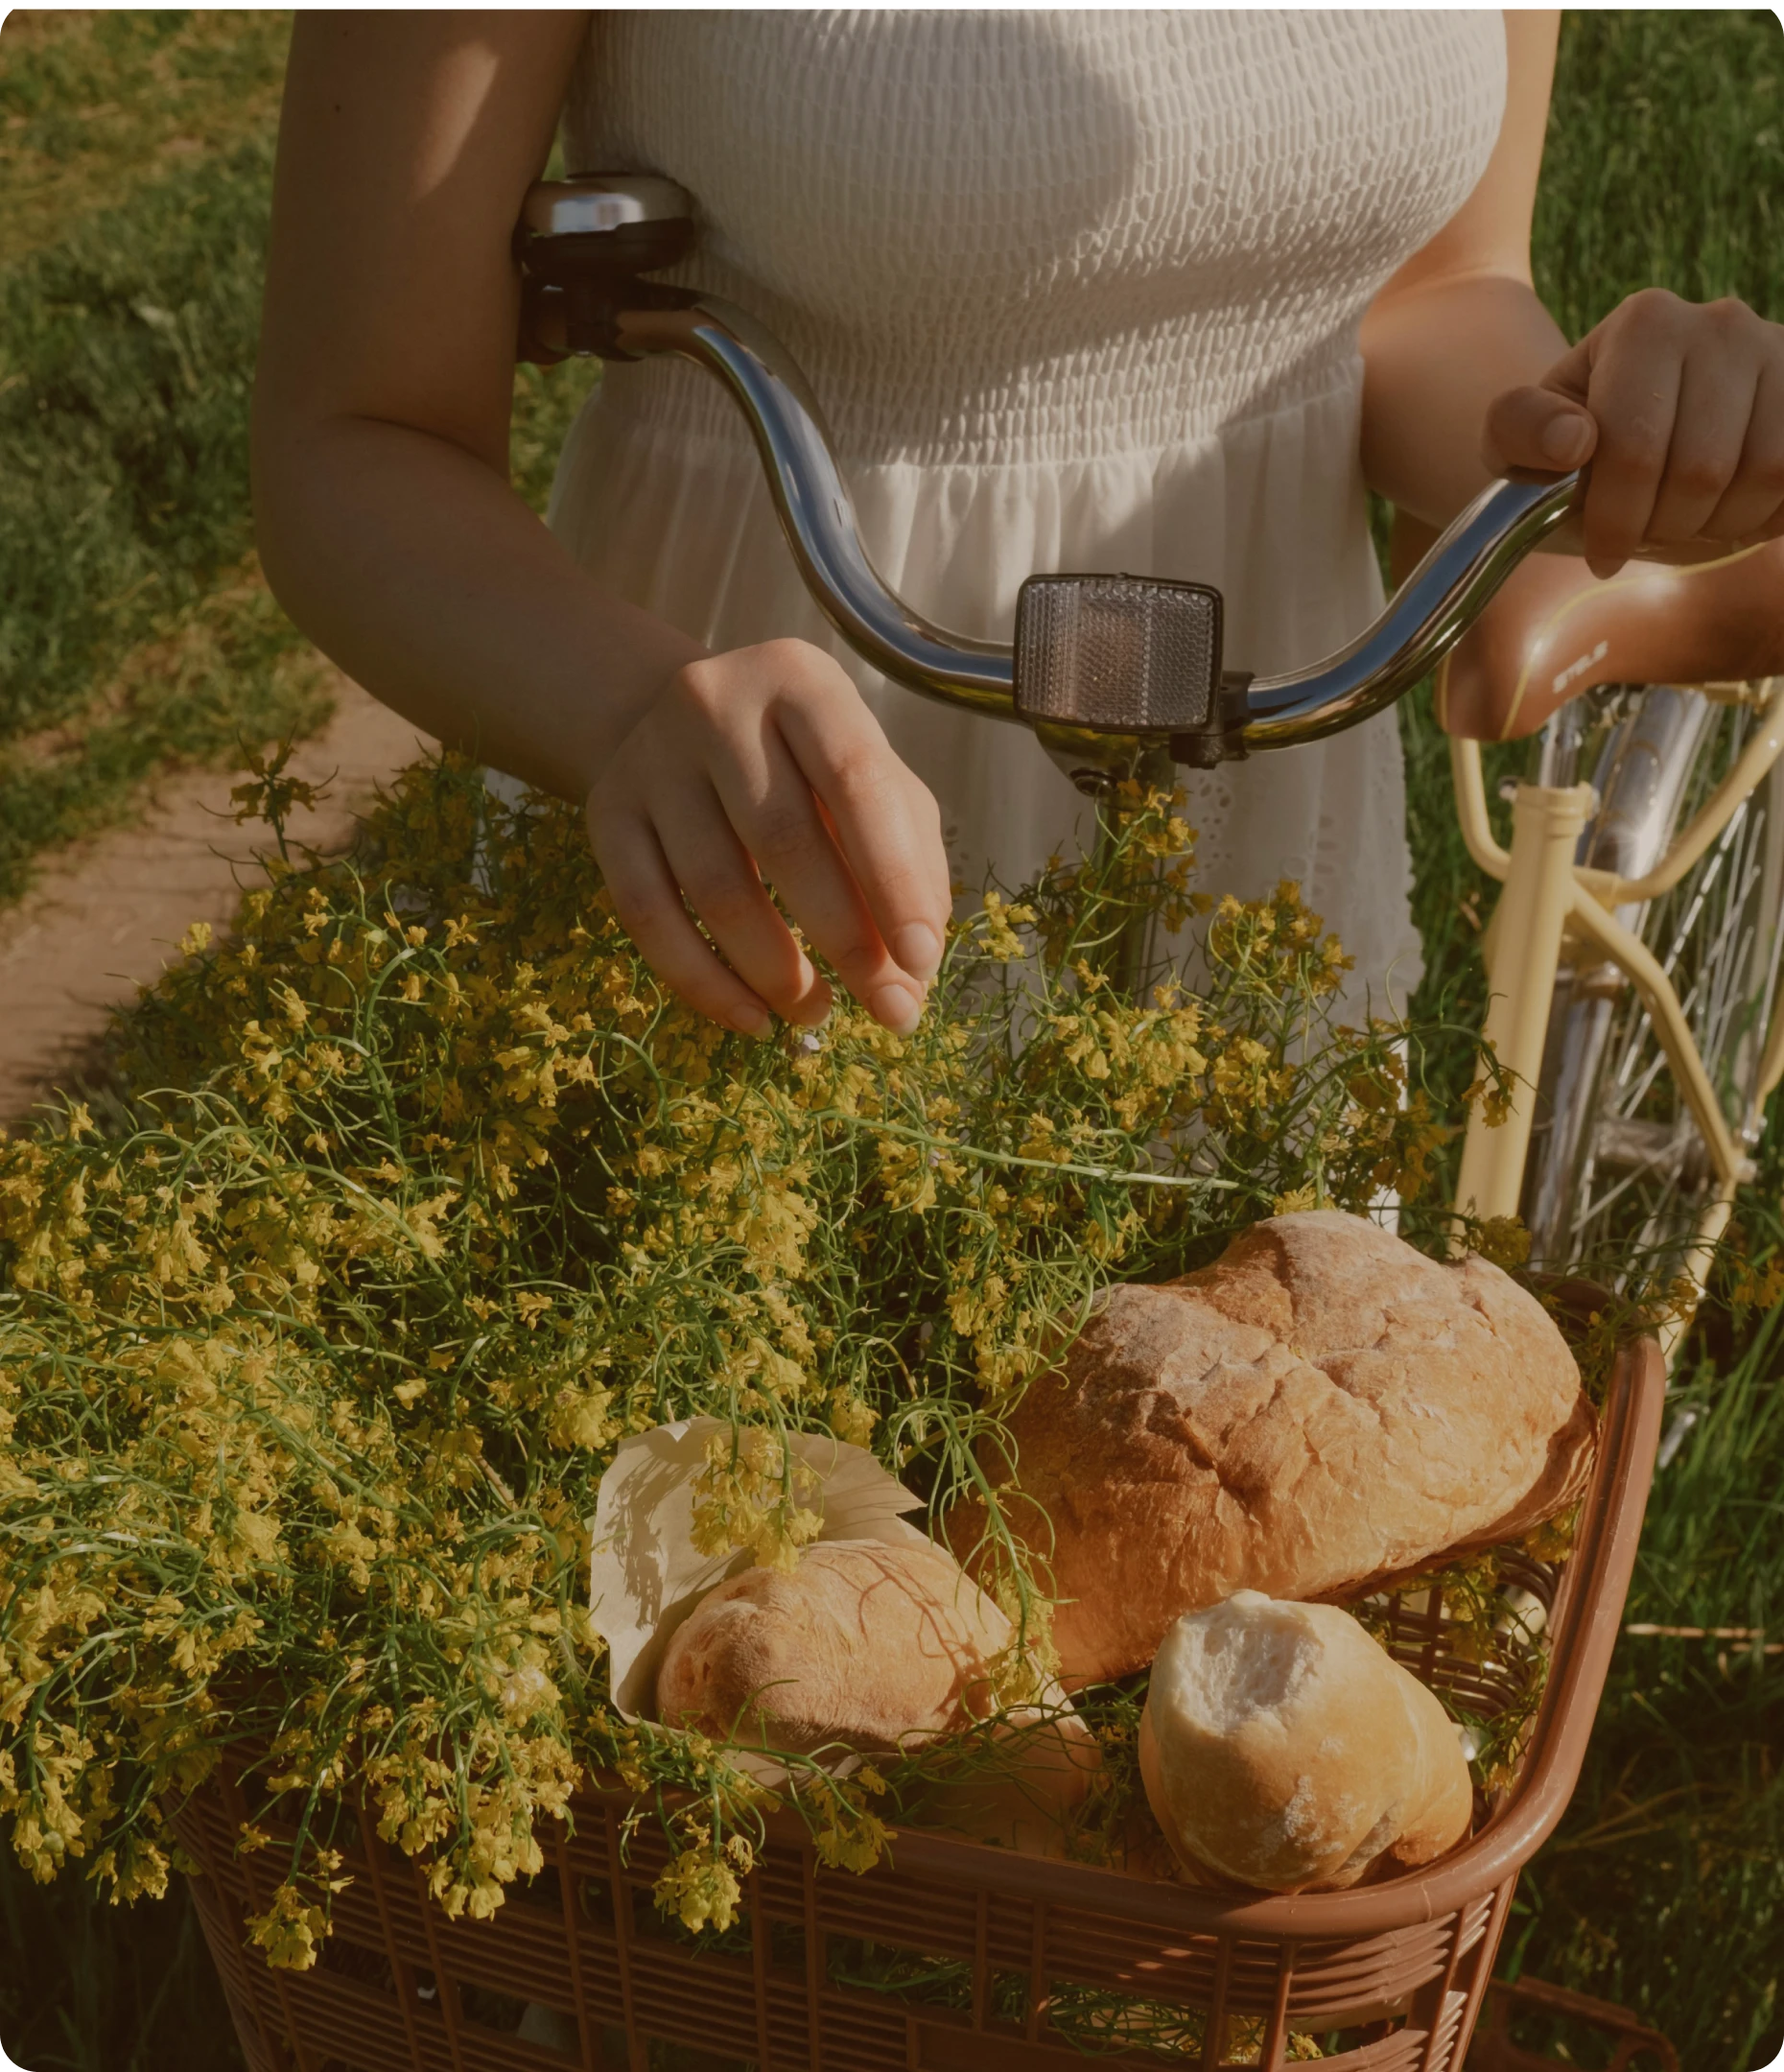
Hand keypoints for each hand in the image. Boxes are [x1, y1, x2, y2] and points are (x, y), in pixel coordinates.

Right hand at [586, 638, 950, 1036]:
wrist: (678, 725)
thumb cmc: (802, 765)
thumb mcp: (868, 781)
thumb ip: (908, 864)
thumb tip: (911, 979)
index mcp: (801, 682)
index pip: (856, 781)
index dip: (893, 878)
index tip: (919, 962)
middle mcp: (716, 704)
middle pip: (783, 838)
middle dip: (843, 939)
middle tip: (883, 1008)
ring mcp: (651, 757)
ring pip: (714, 887)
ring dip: (775, 971)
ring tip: (816, 1011)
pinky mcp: (606, 812)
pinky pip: (647, 915)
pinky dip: (703, 982)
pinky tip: (751, 1018)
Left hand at [1483, 289, 1783, 576]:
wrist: (1628, 430)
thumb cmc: (1566, 443)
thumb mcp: (1514, 439)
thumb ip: (1519, 430)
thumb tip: (1572, 441)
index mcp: (1645, 324)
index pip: (1635, 450)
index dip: (1617, 521)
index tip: (1601, 555)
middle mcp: (1721, 323)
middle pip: (1702, 470)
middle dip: (1667, 526)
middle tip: (1645, 532)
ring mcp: (1781, 351)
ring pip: (1767, 474)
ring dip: (1720, 524)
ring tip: (1685, 519)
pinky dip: (1766, 514)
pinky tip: (1729, 510)